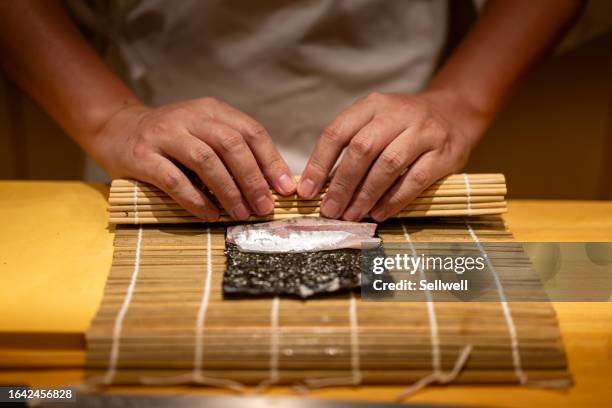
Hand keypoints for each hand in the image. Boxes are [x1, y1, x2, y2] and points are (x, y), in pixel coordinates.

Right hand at [90, 98, 295, 220]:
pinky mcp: (141, 156)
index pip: (251, 131)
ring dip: (228, 191)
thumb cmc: (171, 138)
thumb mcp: (204, 132)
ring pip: (206, 161)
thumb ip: (233, 149)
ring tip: (241, 214)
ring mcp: (164, 134)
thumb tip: (273, 183)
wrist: (117, 129)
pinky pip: (174, 180)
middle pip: (231, 145)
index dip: (271, 161)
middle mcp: (189, 116)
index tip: (285, 188)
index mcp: (211, 110)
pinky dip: (196, 200)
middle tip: (264, 207)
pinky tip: (210, 215)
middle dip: (253, 179)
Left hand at [298, 90, 484, 221]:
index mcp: (372, 105)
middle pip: (362, 149)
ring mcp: (424, 131)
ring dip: (366, 194)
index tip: (307, 191)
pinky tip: (379, 213)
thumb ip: (352, 146)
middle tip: (330, 210)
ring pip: (388, 164)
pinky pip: (415, 179)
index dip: (319, 163)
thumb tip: (321, 186)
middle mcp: (397, 113)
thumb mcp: (377, 122)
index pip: (337, 132)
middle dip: (342, 184)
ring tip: (352, 215)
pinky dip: (394, 199)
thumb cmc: (405, 125)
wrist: (456, 112)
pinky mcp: (445, 152)